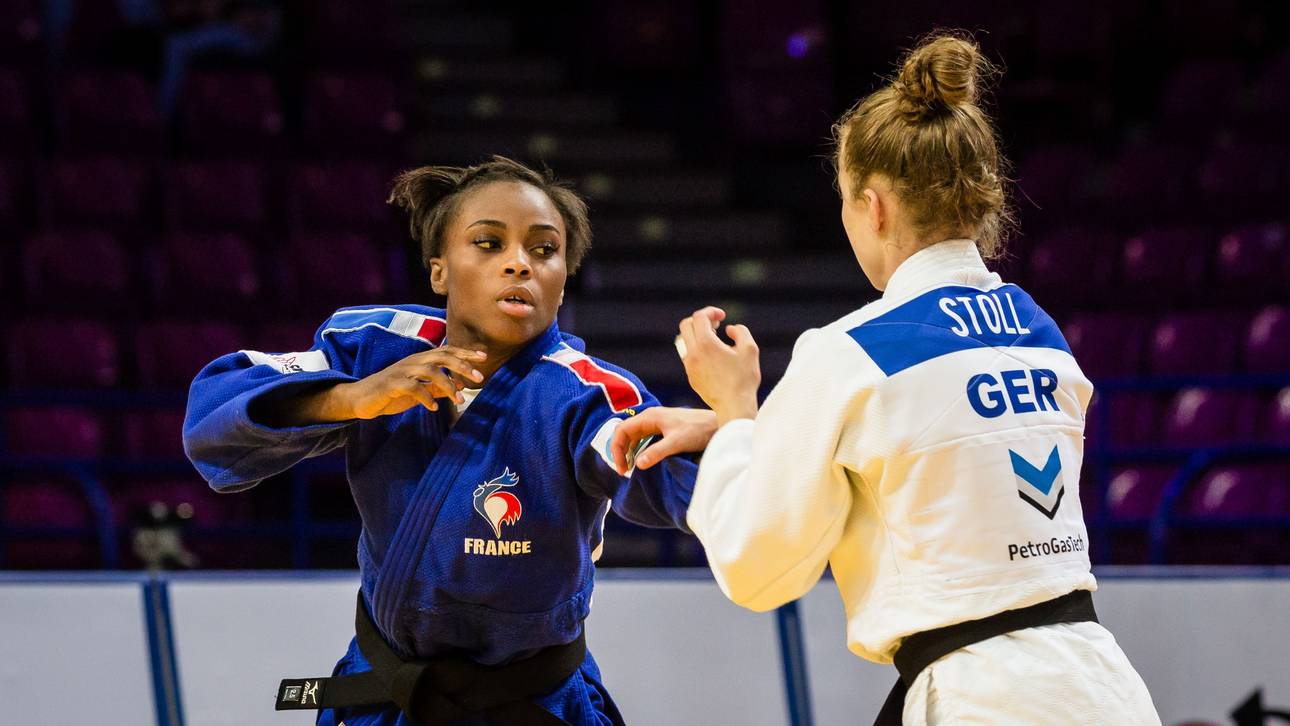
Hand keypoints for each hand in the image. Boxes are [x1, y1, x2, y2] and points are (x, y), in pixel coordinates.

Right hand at [330, 346, 487, 419]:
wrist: (361, 399)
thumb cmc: (392, 393)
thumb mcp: (420, 391)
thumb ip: (439, 388)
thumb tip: (461, 386)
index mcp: (420, 360)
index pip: (446, 351)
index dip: (465, 352)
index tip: (484, 356)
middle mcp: (413, 362)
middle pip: (441, 356)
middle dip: (462, 365)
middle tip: (479, 378)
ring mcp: (401, 371)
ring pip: (429, 370)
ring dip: (447, 384)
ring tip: (459, 400)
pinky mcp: (391, 384)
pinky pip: (412, 387)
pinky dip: (426, 397)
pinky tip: (433, 408)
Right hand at [609, 407, 718, 474]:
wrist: (718, 425)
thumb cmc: (698, 430)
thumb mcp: (676, 443)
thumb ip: (656, 452)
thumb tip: (638, 464)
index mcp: (649, 417)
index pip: (622, 430)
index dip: (617, 449)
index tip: (622, 468)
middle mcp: (650, 418)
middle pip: (626, 433)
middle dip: (621, 451)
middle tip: (624, 471)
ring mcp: (657, 423)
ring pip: (634, 436)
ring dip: (630, 451)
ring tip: (631, 468)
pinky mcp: (664, 429)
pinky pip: (644, 439)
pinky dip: (639, 450)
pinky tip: (643, 461)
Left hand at [677, 307, 760, 425]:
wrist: (734, 407)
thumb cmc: (744, 379)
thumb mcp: (750, 350)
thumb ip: (741, 332)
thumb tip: (729, 330)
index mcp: (706, 344)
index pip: (699, 317)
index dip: (711, 311)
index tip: (723, 316)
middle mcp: (693, 353)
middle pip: (686, 325)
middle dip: (700, 320)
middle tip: (716, 325)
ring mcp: (689, 366)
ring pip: (684, 341)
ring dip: (697, 335)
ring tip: (714, 339)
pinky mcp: (691, 377)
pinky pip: (688, 355)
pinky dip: (698, 349)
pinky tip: (713, 356)